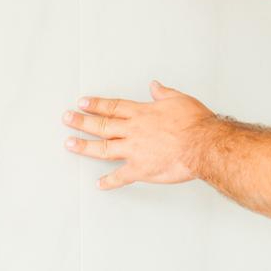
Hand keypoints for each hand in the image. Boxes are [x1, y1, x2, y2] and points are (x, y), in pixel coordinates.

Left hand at [63, 81, 214, 189]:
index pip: (113, 107)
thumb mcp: (180, 100)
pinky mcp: (140, 170)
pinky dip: (109, 182)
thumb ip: (164, 93)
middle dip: (81, 122)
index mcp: (142, 113)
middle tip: (67, 119)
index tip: (83, 103)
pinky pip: (120, 177)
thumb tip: (155, 86)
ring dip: (84, 146)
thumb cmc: (195, 124)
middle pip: (101, 125)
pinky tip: (99, 184)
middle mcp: (133, 131)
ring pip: (103, 148)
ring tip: (69, 144)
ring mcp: (134, 151)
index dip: (96, 104)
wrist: (203, 146)